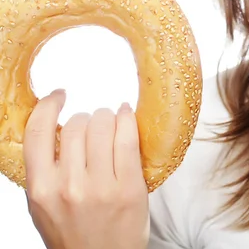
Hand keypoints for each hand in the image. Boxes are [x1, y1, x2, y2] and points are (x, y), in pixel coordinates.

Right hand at [23, 89, 148, 248]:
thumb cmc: (74, 233)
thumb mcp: (43, 206)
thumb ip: (45, 169)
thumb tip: (55, 126)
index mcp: (40, 189)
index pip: (38, 132)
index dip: (49, 105)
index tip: (59, 95)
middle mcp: (68, 186)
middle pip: (77, 124)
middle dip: (88, 118)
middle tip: (95, 127)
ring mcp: (101, 187)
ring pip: (103, 124)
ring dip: (108, 117)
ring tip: (111, 124)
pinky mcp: (130, 188)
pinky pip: (128, 139)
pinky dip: (127, 120)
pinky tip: (126, 117)